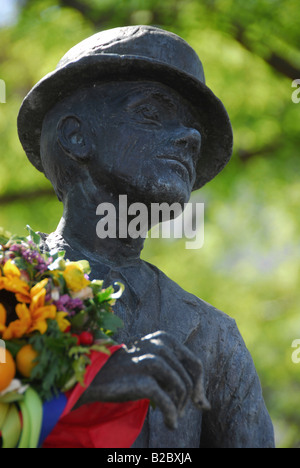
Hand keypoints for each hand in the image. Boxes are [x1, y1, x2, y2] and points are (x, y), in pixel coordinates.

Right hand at [75, 331, 209, 428]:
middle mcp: (160, 345)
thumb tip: (206, 405)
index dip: (199, 386)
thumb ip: (177, 375)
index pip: (195, 365)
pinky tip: (170, 424)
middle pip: (189, 379)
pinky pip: (168, 402)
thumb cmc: (125, 372)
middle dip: (188, 400)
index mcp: (164, 338)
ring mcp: (151, 360)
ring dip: (179, 408)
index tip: (199, 403)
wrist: (93, 376)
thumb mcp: (152, 365)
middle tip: (180, 413)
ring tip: (172, 417)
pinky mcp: (143, 380)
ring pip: (181, 389)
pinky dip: (172, 416)